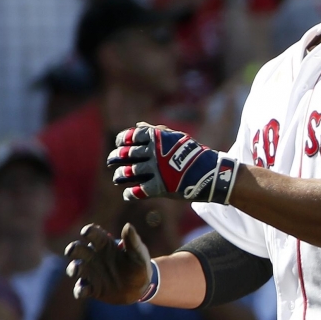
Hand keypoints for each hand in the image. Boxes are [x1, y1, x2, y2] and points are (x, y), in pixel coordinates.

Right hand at [64, 223, 151, 304]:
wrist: (142, 288)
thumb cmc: (140, 266)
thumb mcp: (139, 254)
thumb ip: (133, 241)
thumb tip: (128, 226)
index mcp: (105, 245)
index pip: (93, 234)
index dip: (88, 231)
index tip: (86, 232)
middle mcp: (94, 257)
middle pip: (78, 249)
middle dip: (73, 248)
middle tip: (72, 250)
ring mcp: (91, 273)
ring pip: (76, 268)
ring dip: (73, 268)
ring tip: (76, 269)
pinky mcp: (92, 289)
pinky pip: (81, 289)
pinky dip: (79, 289)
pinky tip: (83, 290)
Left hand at [106, 122, 238, 204]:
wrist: (210, 173)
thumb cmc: (192, 153)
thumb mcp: (176, 137)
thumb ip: (155, 131)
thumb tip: (137, 125)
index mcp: (156, 138)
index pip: (129, 136)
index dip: (121, 140)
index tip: (119, 145)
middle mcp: (153, 153)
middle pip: (125, 155)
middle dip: (114, 158)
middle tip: (111, 162)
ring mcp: (156, 170)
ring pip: (128, 173)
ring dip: (120, 176)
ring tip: (118, 178)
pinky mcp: (159, 187)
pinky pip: (137, 191)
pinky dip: (130, 194)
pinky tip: (129, 193)